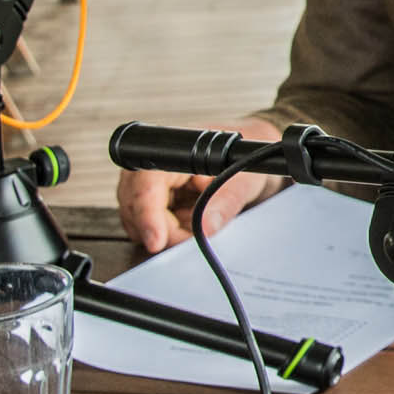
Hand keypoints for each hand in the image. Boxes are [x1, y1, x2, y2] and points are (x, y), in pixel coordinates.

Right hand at [115, 115, 284, 253]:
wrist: (257, 160)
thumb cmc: (249, 158)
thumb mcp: (244, 181)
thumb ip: (225, 203)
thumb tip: (205, 227)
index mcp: (174, 152)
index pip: (145, 183)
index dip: (146, 214)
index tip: (156, 241)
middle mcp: (156, 167)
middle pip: (135, 206)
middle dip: (159, 229)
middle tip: (190, 238)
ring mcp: (156, 186)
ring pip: (139, 219)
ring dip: (164, 233)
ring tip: (194, 228)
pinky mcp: (161, 202)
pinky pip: (152, 226)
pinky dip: (169, 234)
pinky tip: (188, 229)